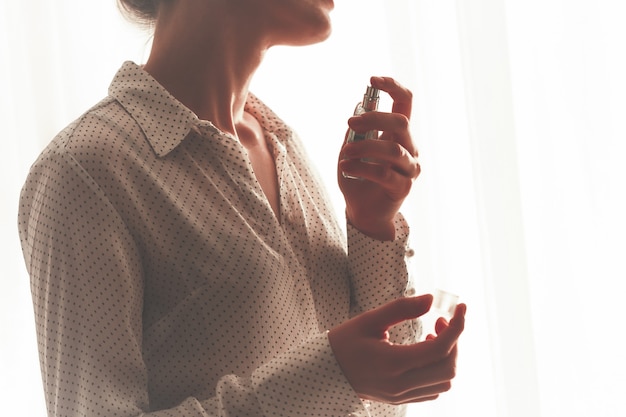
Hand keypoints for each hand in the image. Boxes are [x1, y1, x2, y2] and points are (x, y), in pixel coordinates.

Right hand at [328, 295, 465, 404]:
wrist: (324, 372)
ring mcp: (402, 395)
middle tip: (441, 321)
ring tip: (432, 336)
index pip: (439, 348)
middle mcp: (400, 383)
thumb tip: (431, 300)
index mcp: (392, 362)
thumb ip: (402, 308)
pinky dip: (439, 370)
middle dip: (454, 341)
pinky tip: (425, 353)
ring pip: (444, 382)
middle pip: (448, 367)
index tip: (461, 308)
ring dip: (448, 356)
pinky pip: (434, 390)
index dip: (457, 327)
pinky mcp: (401, 399)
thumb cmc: (344, 342)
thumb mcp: (369, 319)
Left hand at [338, 76, 419, 240]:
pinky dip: (361, 168)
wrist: (362, 211)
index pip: (405, 102)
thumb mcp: (351, 149)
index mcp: (399, 134)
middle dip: (374, 118)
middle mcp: (409, 148)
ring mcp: (409, 168)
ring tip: (344, 153)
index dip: (393, 87)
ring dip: (363, 148)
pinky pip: (384, 173)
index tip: (373, 79)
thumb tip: (358, 106)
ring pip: (392, 150)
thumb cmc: (358, 178)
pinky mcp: (403, 187)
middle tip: (351, 124)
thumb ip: (356, 131)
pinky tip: (345, 167)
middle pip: (401, 122)